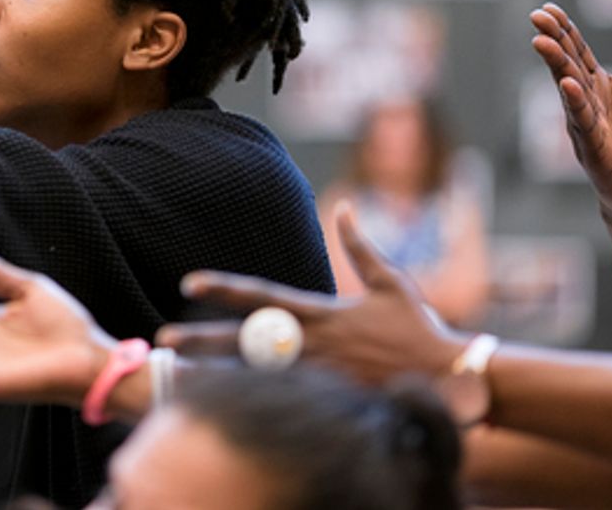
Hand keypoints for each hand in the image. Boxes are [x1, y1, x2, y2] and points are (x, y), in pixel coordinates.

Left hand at [157, 205, 462, 386]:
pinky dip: (250, 400)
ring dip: (215, 375)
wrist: (449, 377)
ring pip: (254, 375)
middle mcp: (312, 344)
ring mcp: (317, 376)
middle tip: (163, 342)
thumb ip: (361, 246)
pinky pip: (281, 400)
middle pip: (244, 341)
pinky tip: (220, 403)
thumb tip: (347, 207)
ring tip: (178, 375)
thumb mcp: (390, 282)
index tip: (189, 281)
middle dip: (201, 341)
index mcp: (321, 311)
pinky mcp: (326, 401)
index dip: (223, 287)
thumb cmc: (418, 328)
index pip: (261, 296)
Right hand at [530, 4, 611, 215]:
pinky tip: (568, 85)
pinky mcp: (593, 148)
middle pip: (566, 65)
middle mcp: (581, 100)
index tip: (548, 8)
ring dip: (555, 66)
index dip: (563, 30)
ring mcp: (583, 123)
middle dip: (551, 40)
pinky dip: (575, 103)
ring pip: (568, 90)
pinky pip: (584, 122)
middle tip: (537, 17)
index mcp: (592, 84)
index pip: (575, 52)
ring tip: (542, 43)